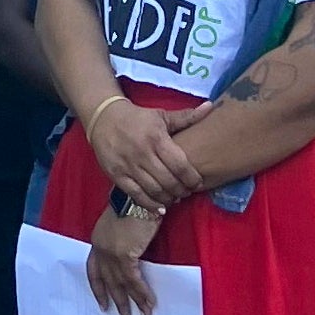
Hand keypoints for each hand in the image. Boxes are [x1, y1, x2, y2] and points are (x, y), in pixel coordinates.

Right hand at [85, 97, 204, 208]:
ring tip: (174, 198)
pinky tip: (160, 207)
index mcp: (156, 138)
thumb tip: (210, 107)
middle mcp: (142, 153)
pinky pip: (136, 195)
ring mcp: (128, 165)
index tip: (198, 183)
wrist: (103, 117)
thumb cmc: (137, 118)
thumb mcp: (161, 115)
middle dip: (182, 191)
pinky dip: (150, 204)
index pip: (180, 166)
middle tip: (187, 192)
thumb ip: (187, 117)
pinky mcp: (116, 174)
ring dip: (169, 199)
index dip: (192, 179)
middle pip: (169, 182)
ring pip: (154, 190)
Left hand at [87, 209, 159, 314]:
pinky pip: (134, 280)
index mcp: (98, 241)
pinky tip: (150, 303)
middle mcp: (100, 248)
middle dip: (117, 301)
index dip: (98, 288)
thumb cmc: (136, 207)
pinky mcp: (125, 254)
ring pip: (121, 284)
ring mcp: (111, 252)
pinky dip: (143, 293)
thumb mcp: (122, 227)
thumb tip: (131, 260)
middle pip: (107, 281)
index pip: (93, 270)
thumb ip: (121, 243)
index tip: (103, 304)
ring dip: (133, 302)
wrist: (141, 197)